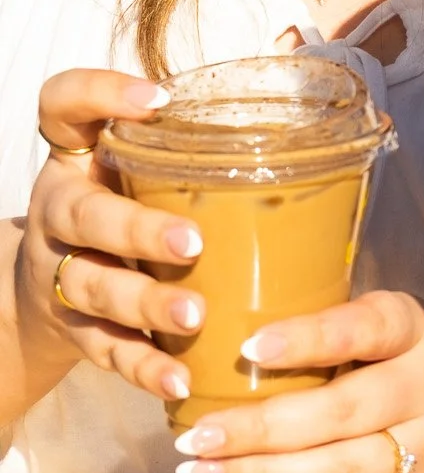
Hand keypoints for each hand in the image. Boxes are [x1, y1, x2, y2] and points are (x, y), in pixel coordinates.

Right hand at [13, 71, 204, 406]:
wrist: (46, 295)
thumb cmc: (125, 210)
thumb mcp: (141, 169)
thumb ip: (200, 141)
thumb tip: (327, 94)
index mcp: (78, 158)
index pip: (63, 105)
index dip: (100, 94)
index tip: (157, 100)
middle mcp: (60, 210)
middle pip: (82, 214)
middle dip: (136, 229)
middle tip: (191, 242)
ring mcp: (61, 273)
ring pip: (92, 287)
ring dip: (146, 302)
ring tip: (194, 316)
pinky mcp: (74, 331)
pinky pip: (106, 351)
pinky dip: (144, 367)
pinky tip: (181, 378)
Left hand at [170, 292, 423, 472]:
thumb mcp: (400, 324)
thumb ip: (339, 325)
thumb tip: (228, 324)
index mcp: (416, 332)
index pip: (366, 329)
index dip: (310, 339)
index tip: (249, 346)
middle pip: (340, 415)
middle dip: (261, 429)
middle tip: (195, 434)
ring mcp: (421, 454)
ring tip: (198, 472)